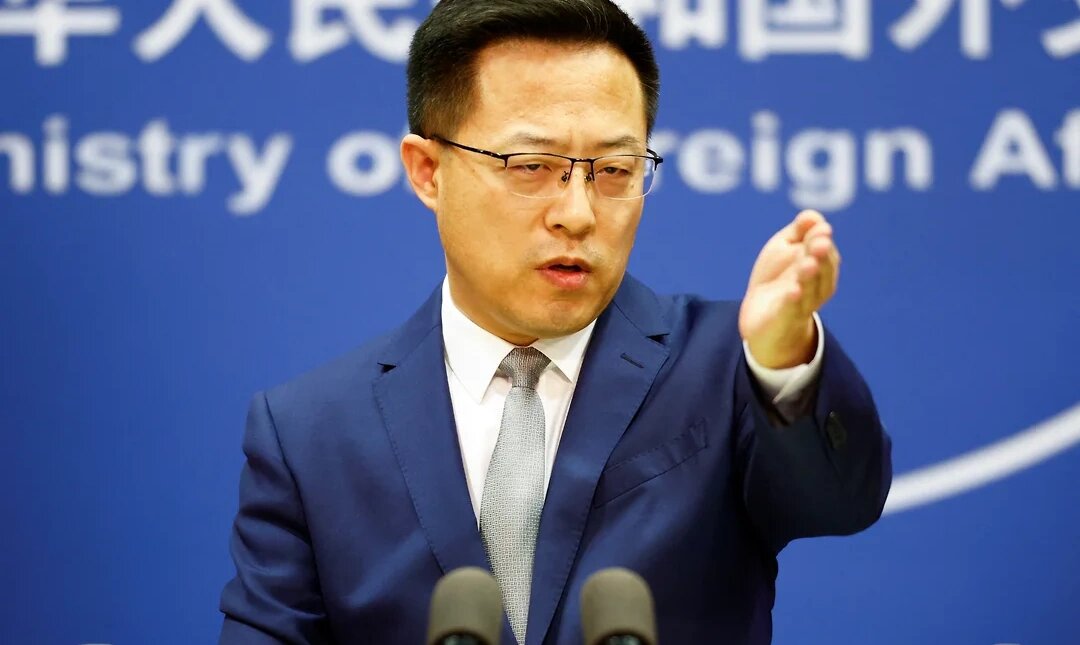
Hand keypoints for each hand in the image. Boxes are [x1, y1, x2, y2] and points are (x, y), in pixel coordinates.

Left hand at [739, 210, 840, 368]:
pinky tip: (793, 291)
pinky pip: (791, 310)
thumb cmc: (776, 278)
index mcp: (821, 267)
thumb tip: (812, 215)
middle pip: (822, 271)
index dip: (821, 240)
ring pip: (810, 290)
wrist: (760, 319)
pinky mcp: (784, 320)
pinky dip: (793, 301)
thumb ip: (798, 231)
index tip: (820, 228)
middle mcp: (817, 287)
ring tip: (808, 263)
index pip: (825, 252)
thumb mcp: (784, 249)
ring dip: (809, 276)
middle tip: (820, 243)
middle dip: (821, 256)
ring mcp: (802, 305)